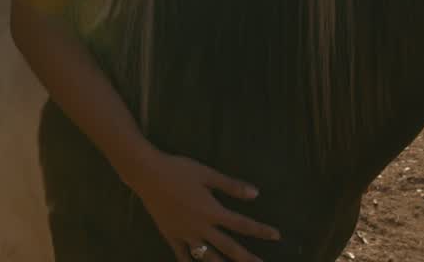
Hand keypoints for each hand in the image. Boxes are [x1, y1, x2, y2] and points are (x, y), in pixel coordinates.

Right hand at [125, 150, 279, 261]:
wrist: (147, 174)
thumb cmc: (179, 170)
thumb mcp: (207, 174)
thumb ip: (231, 186)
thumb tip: (255, 194)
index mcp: (212, 211)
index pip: (242, 224)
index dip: (260, 231)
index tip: (276, 235)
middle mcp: (201, 227)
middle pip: (229, 248)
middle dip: (247, 258)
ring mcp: (185, 234)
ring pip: (207, 257)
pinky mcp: (170, 235)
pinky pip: (182, 255)